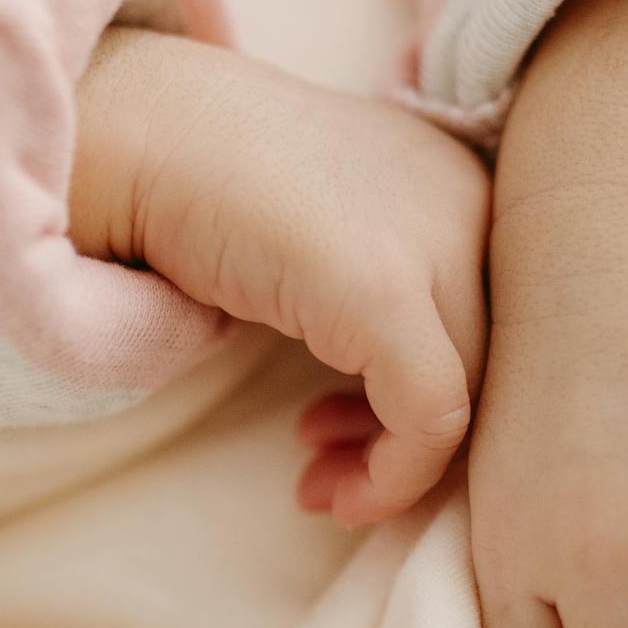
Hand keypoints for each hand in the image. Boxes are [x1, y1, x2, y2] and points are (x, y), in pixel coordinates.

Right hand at [69, 27, 488, 524]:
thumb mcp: (324, 239)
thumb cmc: (206, 188)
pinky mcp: (388, 290)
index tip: (352, 435)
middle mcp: (468, 202)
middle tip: (336, 476)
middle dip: (413, 440)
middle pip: (489, 362)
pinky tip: (336, 492)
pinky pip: (431, 417)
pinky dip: (392, 476)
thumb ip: (378, 295)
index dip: (431, 397)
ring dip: (399, 468)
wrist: (134, 136)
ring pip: (470, 396)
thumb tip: (401, 400)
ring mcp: (437, 240)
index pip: (493, 324)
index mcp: (460, 183)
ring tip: (326, 488)